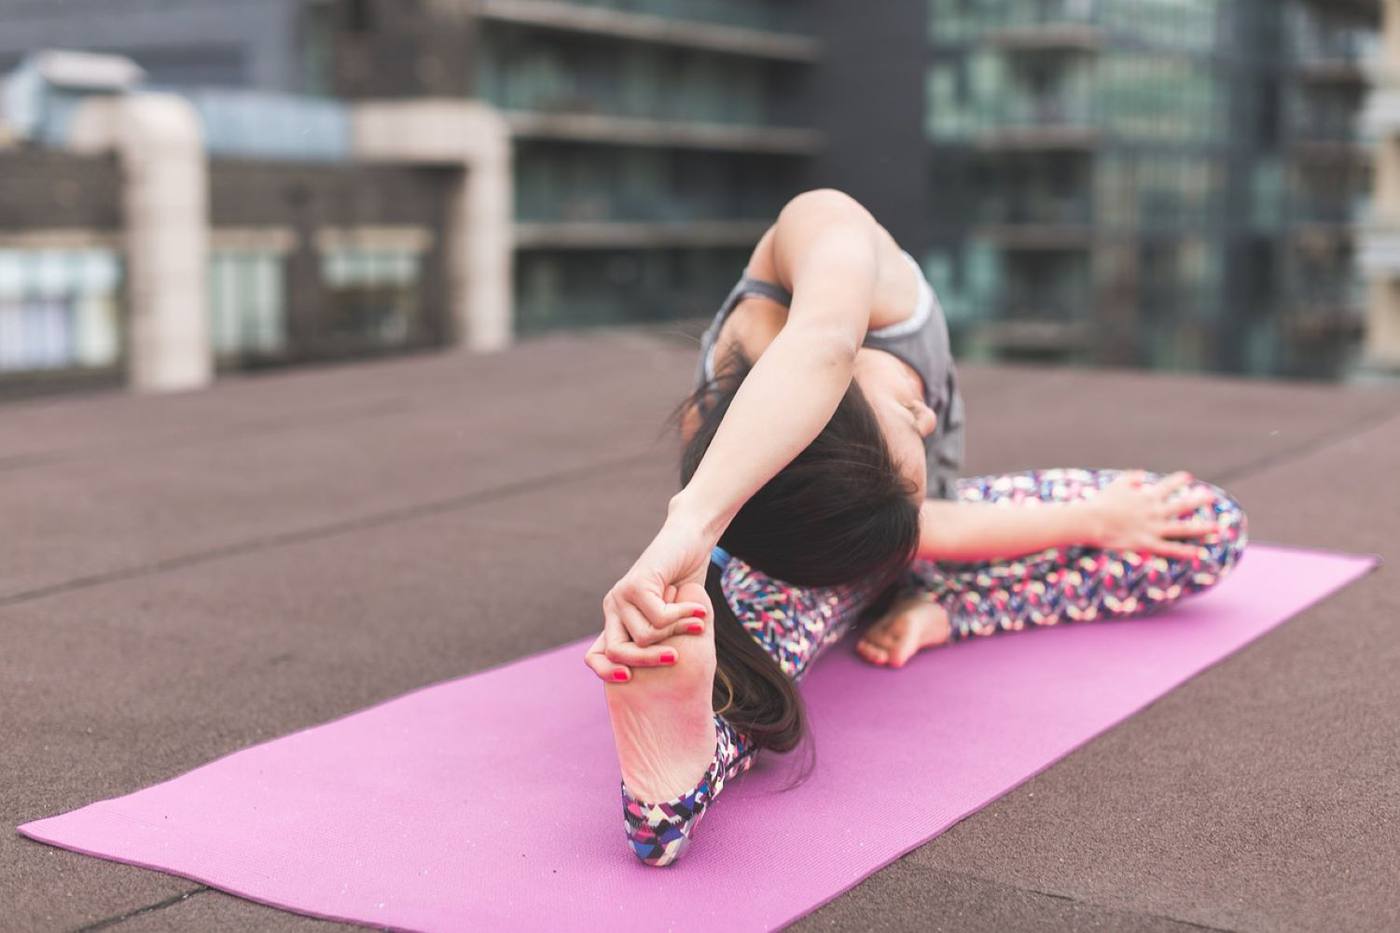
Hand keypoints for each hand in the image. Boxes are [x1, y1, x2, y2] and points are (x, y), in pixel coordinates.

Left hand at [583, 580, 712, 682]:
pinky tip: (699, 610)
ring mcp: (622, 594)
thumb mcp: (672, 621)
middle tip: (675, 657)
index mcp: (617, 620)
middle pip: (616, 652)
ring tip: (696, 622)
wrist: (689, 540)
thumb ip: (664, 643)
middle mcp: (613, 607)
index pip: (595, 656)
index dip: (606, 672)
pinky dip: (685, 616)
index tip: (628, 678)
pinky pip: (660, 618)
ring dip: (676, 633)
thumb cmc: (684, 583)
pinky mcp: (637, 583)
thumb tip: (662, 683)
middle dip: (647, 661)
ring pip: (643, 638)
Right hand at [1086, 470, 1216, 559]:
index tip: (1188, 477)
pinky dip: (1183, 551)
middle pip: (1181, 505)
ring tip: (1216, 527)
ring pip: (1182, 528)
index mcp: (1146, 496)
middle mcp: (1154, 511)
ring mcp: (1152, 528)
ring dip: (1200, 527)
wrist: (1091, 520)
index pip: (1167, 486)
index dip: (1178, 481)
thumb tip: (1141, 474)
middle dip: (1198, 500)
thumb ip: (1131, 478)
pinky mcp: (1146, 543)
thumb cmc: (1101, 502)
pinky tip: (1197, 552)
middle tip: (1211, 497)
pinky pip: (1169, 548)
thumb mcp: (1117, 484)